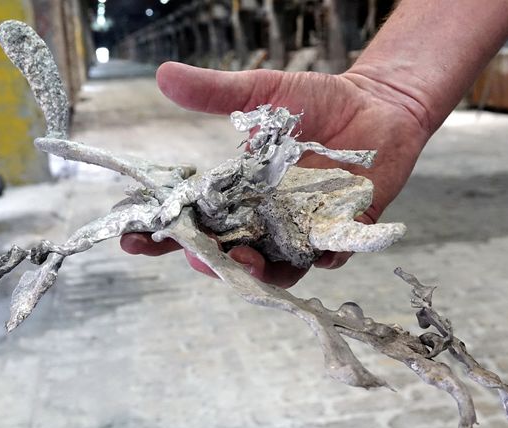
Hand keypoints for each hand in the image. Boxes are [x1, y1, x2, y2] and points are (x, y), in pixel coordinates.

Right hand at [121, 61, 432, 286]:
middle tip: (193, 254)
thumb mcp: (262, 92)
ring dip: (256, 272)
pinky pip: (325, 258)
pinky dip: (318, 260)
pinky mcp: (339, 233)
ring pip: (273, 268)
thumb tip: (163, 76)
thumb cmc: (317, 102)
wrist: (377, 104)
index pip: (193, 221)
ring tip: (242, 261)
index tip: (131, 240)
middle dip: (206, 260)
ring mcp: (300, 230)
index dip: (160, 235)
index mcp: (239, 194)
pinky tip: (313, 252)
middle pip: (226, 254)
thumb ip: (216, 93)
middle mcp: (265, 220)